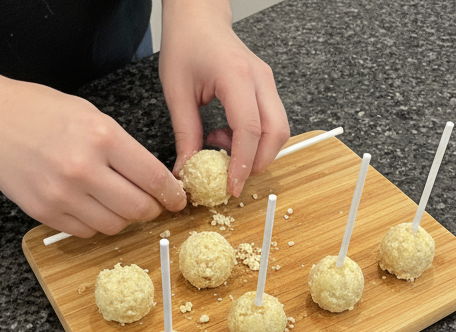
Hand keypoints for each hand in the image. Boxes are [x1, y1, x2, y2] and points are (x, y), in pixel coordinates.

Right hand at [0, 75, 185, 236]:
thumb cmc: (40, 112)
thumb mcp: (90, 116)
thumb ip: (121, 147)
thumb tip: (149, 178)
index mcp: (102, 137)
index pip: (152, 177)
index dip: (171, 193)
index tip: (177, 199)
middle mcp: (85, 169)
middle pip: (137, 208)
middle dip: (151, 210)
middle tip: (152, 205)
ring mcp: (63, 195)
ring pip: (113, 225)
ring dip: (122, 219)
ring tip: (116, 204)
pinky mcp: (46, 213)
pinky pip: (85, 231)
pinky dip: (95, 224)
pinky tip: (90, 207)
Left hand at [160, 0, 288, 196]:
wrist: (199, 19)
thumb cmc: (186, 46)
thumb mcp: (177, 93)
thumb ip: (185, 134)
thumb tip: (186, 171)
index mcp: (236, 77)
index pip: (249, 129)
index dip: (243, 164)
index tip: (230, 188)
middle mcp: (259, 79)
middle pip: (276, 132)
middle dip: (257, 163)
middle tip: (229, 177)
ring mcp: (266, 83)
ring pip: (278, 129)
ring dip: (255, 151)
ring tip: (218, 145)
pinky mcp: (265, 88)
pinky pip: (270, 122)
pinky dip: (252, 140)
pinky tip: (225, 135)